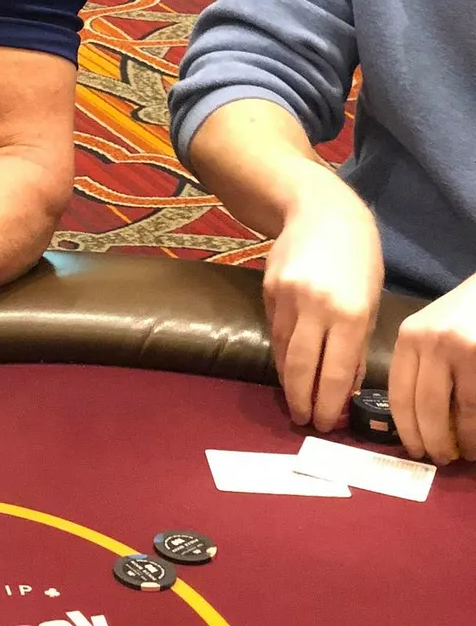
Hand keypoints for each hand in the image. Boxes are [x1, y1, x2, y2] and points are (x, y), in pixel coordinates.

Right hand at [262, 178, 383, 432]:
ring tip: (295, 399)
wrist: (322, 213)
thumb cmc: (359, 260)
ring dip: (289, 379)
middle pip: (302, 366)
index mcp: (349, 313)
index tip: (324, 423)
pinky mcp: (268, 289)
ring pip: (284, 350)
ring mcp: (288, 297)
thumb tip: (343, 386)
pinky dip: (283, 351)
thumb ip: (356, 345)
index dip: (327, 402)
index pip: (334, 371)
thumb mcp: (370, 302)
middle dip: (301, 399)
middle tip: (303, 420)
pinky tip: (288, 365)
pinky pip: (276, 330)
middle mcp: (316, 307)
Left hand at [388, 274, 475, 463]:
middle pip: (426, 407)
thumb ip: (419, 364)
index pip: (400, 393)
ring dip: (462, 440)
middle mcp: (432, 343)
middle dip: (433, 440)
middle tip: (439, 458)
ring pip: (459, 411)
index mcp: (409, 337)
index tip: (413, 449)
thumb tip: (413, 418)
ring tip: (464, 454)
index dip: (406, 428)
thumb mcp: (431, 331)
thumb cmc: (465, 314)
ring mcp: (462, 351)